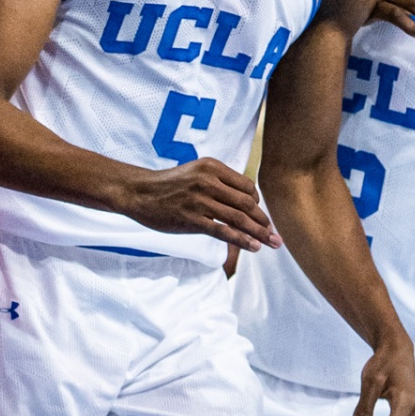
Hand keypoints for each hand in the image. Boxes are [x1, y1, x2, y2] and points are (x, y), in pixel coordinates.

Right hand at [114, 157, 281, 251]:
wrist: (138, 192)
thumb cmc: (169, 185)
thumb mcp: (197, 173)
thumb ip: (219, 184)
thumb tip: (246, 202)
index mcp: (212, 167)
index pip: (247, 187)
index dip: (258, 204)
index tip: (261, 218)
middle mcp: (208, 181)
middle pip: (247, 203)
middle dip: (264, 221)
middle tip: (276, 235)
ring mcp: (199, 200)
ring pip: (238, 218)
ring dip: (258, 233)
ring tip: (271, 244)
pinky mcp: (191, 218)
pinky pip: (222, 231)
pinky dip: (241, 240)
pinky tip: (253, 247)